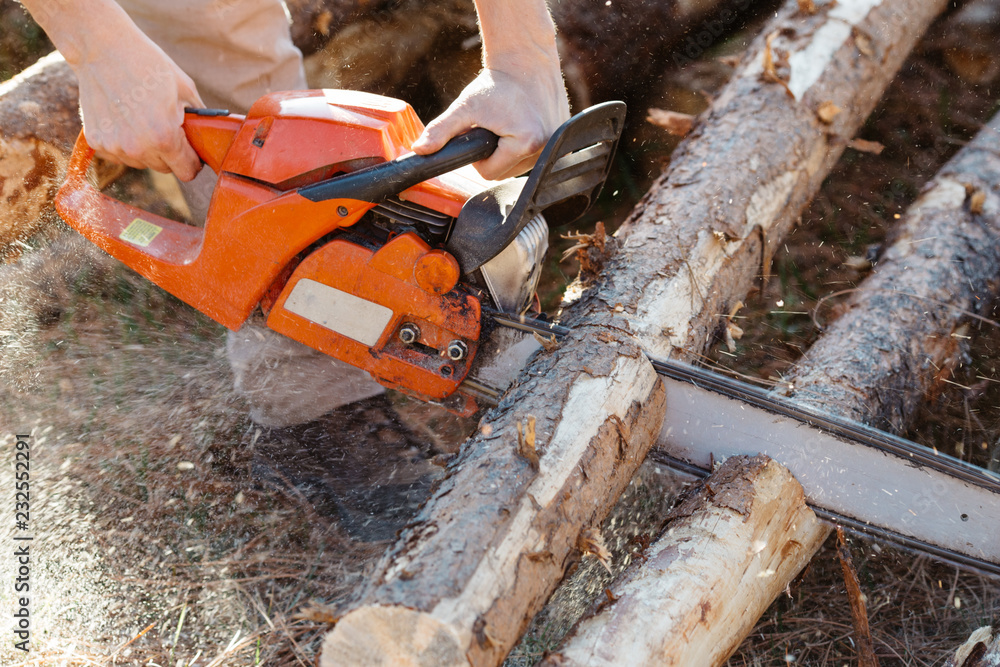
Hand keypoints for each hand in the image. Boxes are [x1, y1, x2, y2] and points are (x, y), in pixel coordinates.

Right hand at [20, 0, 205, 181]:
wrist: (101, 48)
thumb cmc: (147, 65)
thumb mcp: (185, 90)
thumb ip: (200, 120)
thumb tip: (211, 137)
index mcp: (164, 137)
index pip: (187, 172)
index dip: (193, 162)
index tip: (191, 153)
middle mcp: (138, 148)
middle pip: (164, 168)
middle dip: (170, 153)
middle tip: (166, 127)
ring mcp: (115, 147)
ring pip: (142, 163)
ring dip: (146, 149)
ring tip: (142, 119)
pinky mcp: (97, 142)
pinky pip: (120, 155)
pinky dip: (124, 144)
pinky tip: (124, 120)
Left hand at [411, 66, 569, 180]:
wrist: (525, 61)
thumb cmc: (496, 84)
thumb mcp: (465, 107)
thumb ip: (440, 130)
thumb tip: (419, 150)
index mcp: (525, 143)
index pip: (489, 173)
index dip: (478, 157)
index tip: (480, 134)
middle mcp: (546, 147)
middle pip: (505, 173)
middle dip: (494, 155)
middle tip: (493, 128)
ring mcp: (557, 143)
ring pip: (520, 167)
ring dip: (509, 152)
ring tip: (507, 125)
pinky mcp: (562, 138)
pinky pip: (535, 155)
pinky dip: (525, 146)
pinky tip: (521, 124)